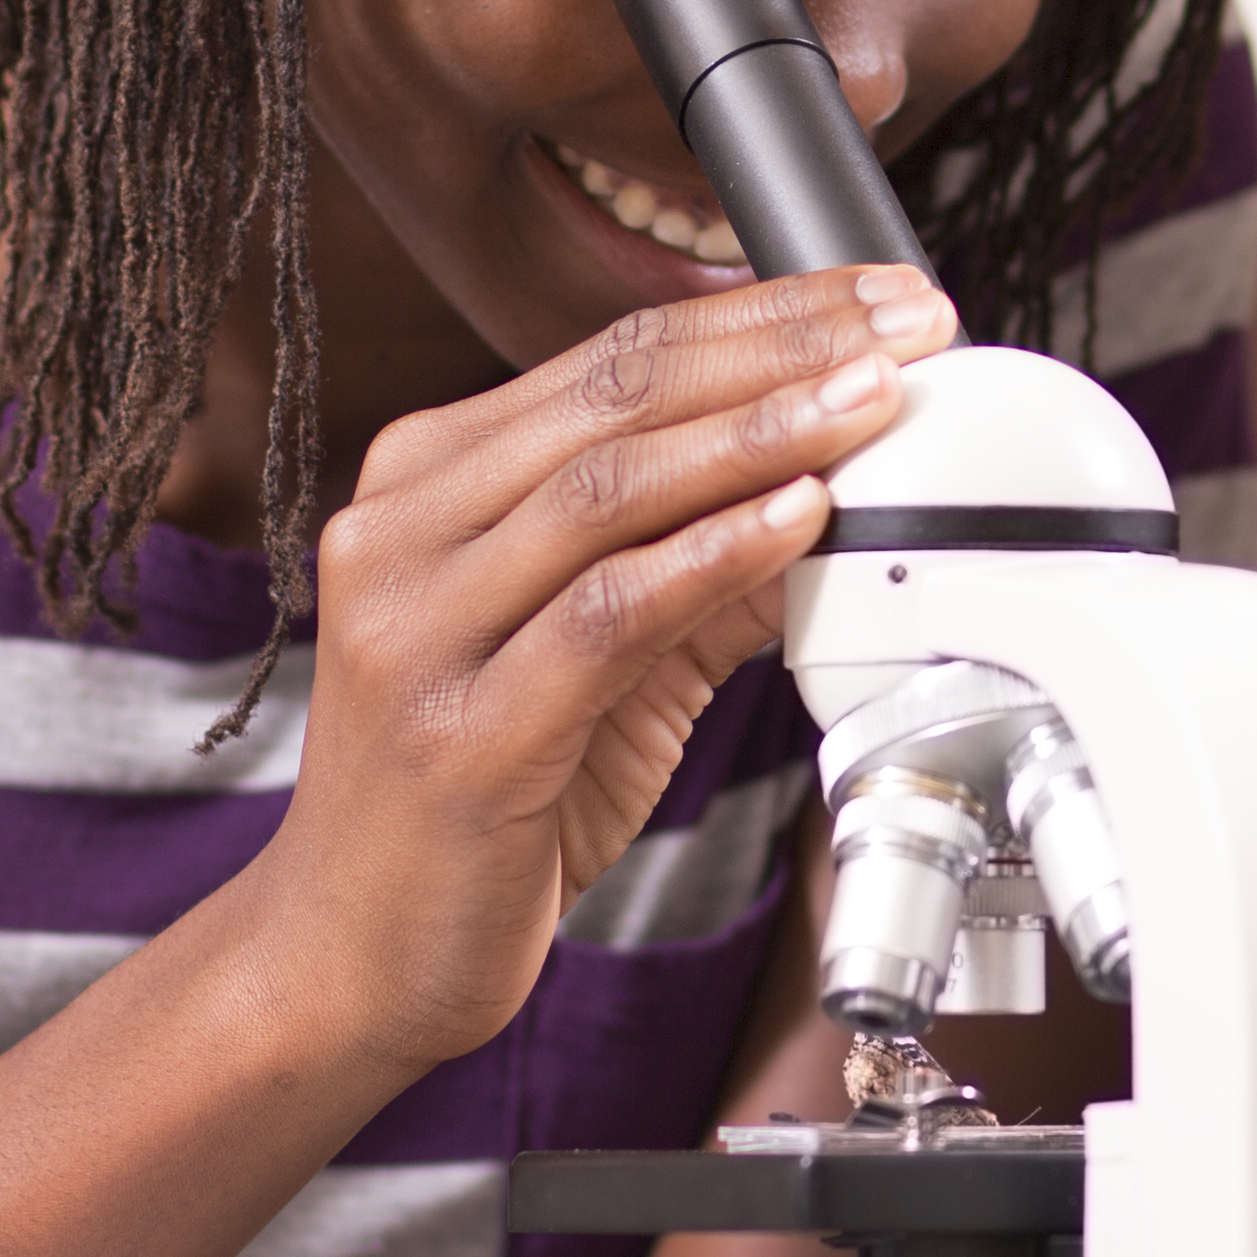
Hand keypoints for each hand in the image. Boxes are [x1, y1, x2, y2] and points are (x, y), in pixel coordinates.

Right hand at [252, 265, 957, 1069]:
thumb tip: (848, 483)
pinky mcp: (458, 732)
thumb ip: (701, 563)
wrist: (351, 956)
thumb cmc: (475, 798)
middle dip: (780, 347)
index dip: (760, 314)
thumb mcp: (598, 651)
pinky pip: (604, 615)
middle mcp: (400, 533)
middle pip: (615, 396)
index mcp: (425, 483)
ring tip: (873, 404)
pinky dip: (712, 556)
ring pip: (605, 488)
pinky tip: (800, 519)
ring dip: (760, 435)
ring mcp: (414, 630)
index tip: (877, 299)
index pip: (613, 357)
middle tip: (905, 328)